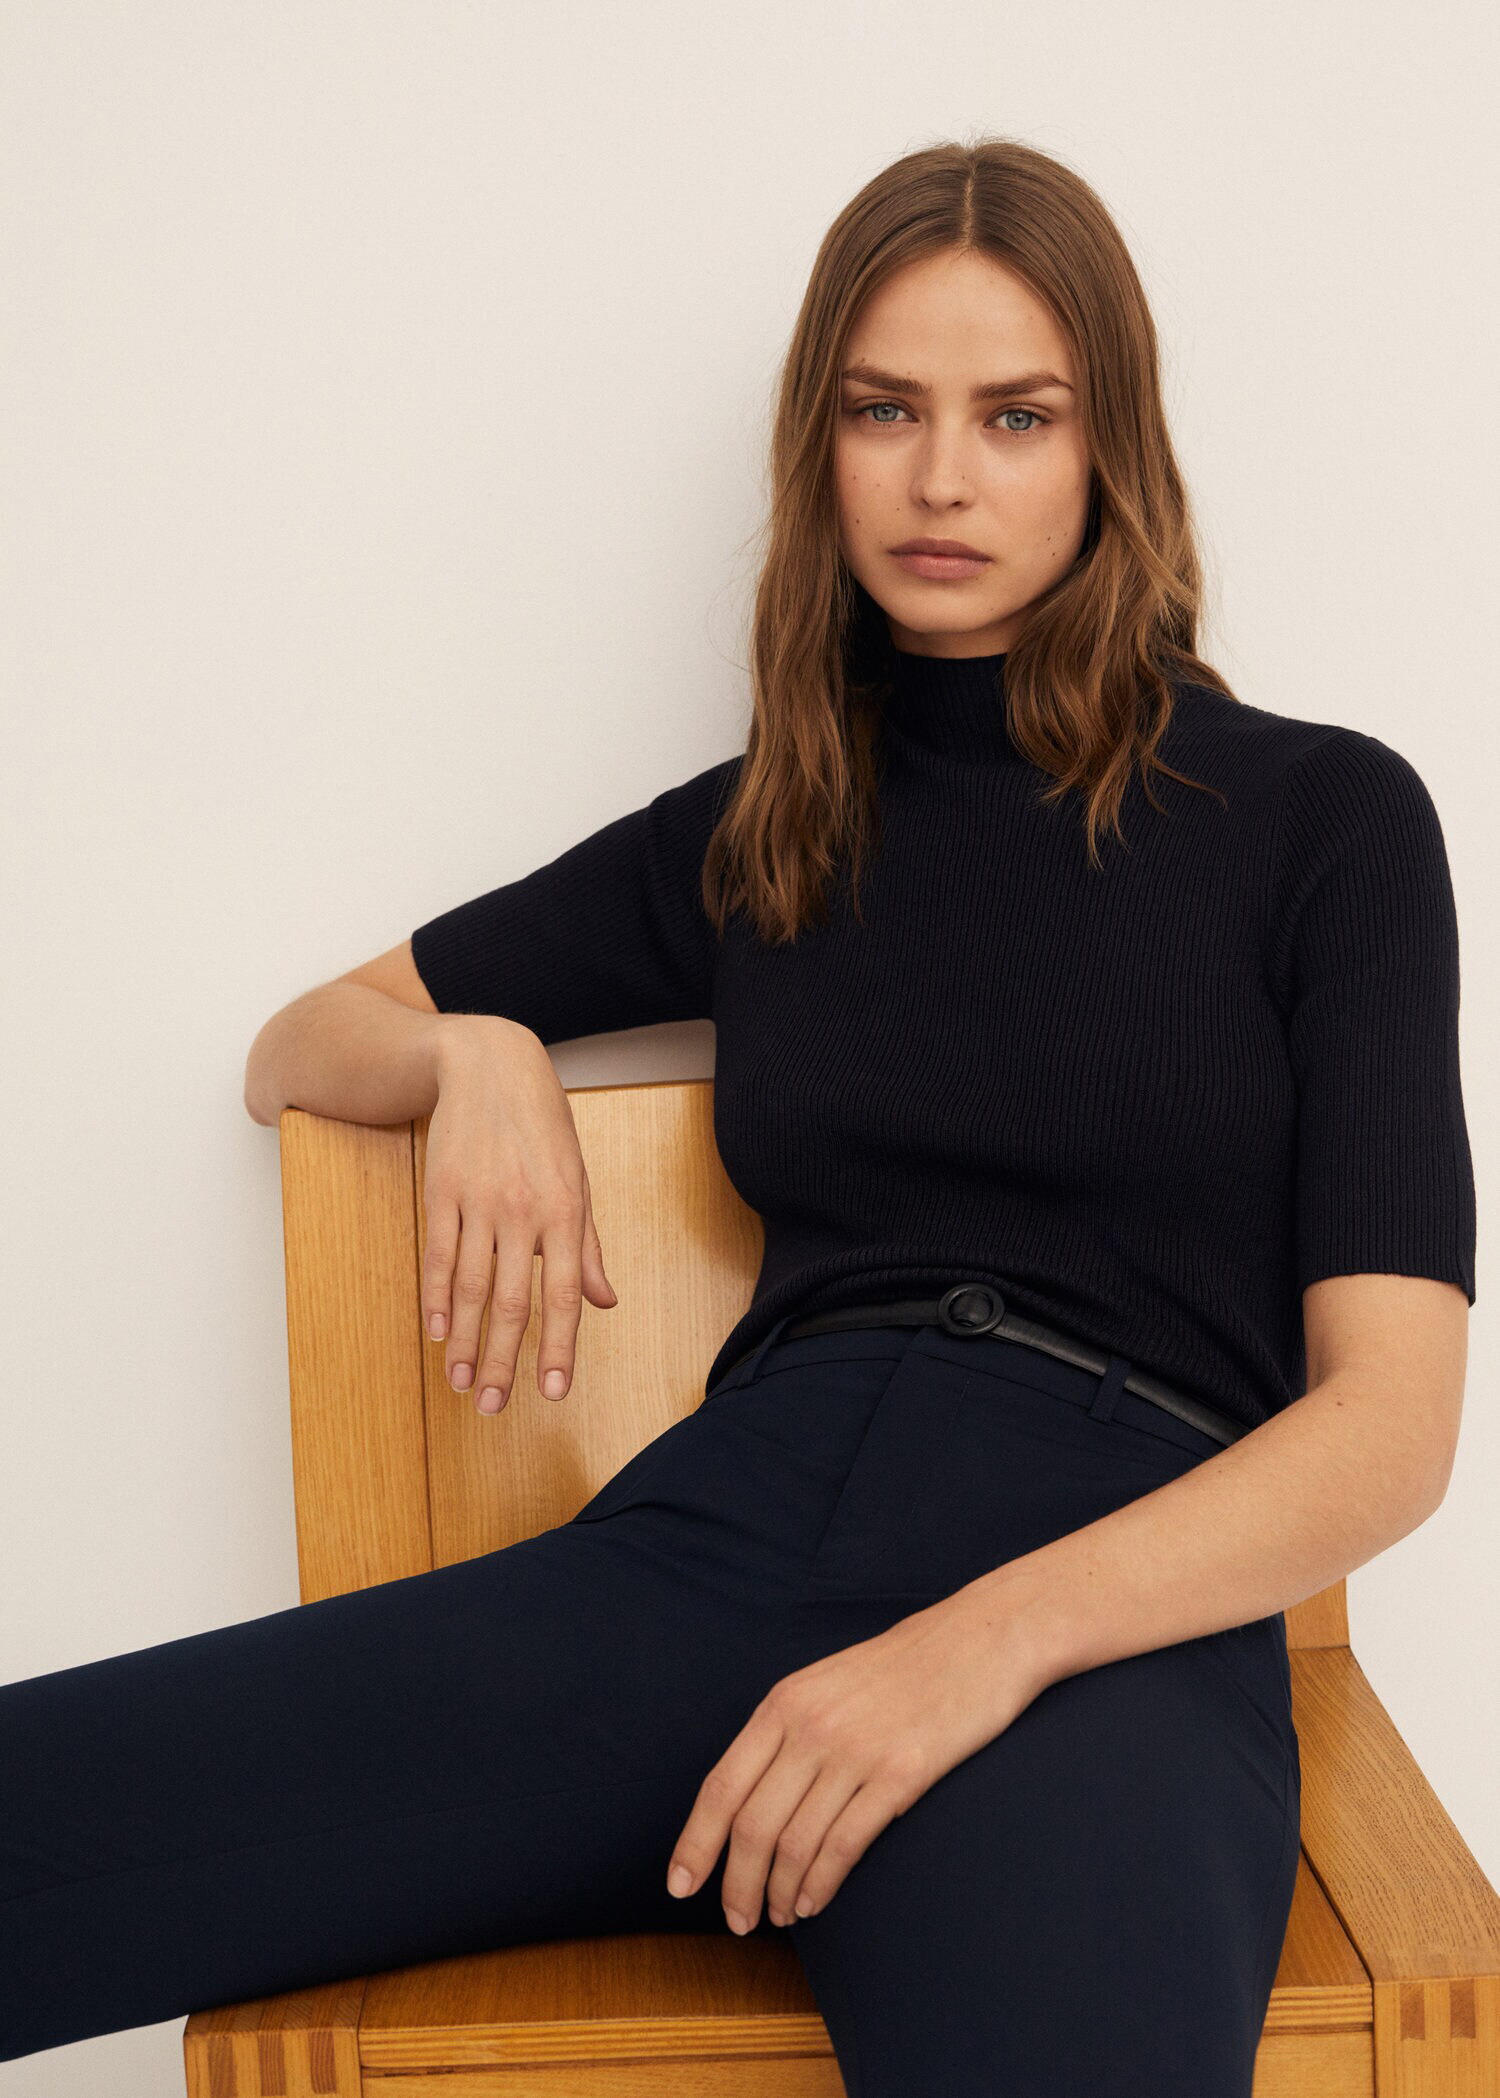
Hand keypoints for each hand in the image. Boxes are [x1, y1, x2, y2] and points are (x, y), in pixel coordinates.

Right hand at [421, 1015, 617, 1412]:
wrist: (490, 1066)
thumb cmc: (543, 1129)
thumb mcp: (579, 1181)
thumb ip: (588, 1247)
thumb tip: (605, 1302)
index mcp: (567, 1212)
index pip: (565, 1295)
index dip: (559, 1348)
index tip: (553, 1394)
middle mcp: (523, 1211)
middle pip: (511, 1303)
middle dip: (503, 1361)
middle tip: (494, 1407)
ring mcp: (479, 1202)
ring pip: (471, 1288)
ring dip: (465, 1343)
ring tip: (462, 1384)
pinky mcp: (442, 1192)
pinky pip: (439, 1257)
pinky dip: (438, 1299)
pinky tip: (439, 1332)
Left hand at [664, 1589, 1051, 1930]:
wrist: (981, 1639)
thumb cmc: (904, 1665)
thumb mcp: (828, 1682)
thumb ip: (789, 1730)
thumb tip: (752, 1798)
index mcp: (785, 1702)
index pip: (721, 1785)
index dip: (694, 1843)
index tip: (679, 1885)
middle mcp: (811, 1726)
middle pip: (752, 1826)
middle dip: (737, 1884)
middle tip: (739, 1920)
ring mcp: (855, 1751)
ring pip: (795, 1844)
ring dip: (780, 1893)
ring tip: (781, 1914)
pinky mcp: (900, 1776)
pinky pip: (844, 1846)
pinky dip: (822, 1885)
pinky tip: (816, 1902)